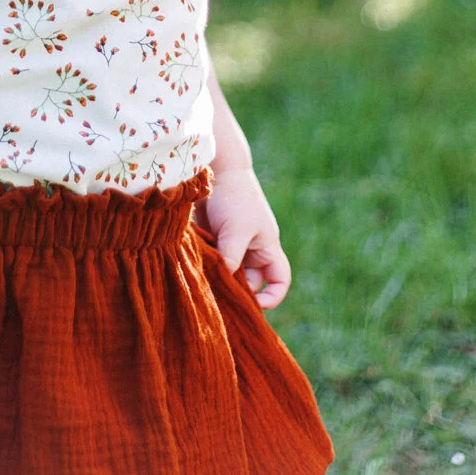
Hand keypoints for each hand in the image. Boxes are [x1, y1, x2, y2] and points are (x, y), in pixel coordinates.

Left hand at [202, 167, 291, 309]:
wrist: (215, 168)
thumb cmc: (233, 198)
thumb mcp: (235, 232)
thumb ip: (231, 259)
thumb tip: (224, 283)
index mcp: (267, 246)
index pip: (279, 279)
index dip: (272, 296)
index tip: (254, 305)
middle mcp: (252, 246)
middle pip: (250, 280)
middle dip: (237, 289)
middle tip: (220, 295)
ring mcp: (232, 242)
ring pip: (229, 271)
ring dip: (219, 277)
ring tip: (206, 282)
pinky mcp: (214, 237)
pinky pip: (214, 260)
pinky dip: (207, 266)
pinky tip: (196, 268)